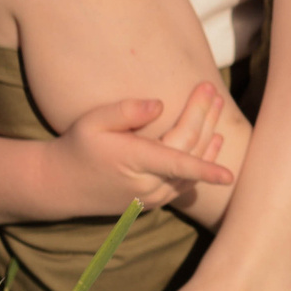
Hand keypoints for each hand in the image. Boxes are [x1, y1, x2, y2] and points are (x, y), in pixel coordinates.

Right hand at [43, 83, 235, 216]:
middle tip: (212, 90)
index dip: (205, 170)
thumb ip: (125, 111)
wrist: (61, 185)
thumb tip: (160, 104)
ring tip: (216, 103)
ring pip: (192, 167)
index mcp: (134, 163)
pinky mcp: (156, 200)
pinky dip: (203, 160)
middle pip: (189, 151)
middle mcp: (148, 185)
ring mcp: (154, 196)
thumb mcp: (92, 123)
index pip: (176, 164)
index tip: (229, 176)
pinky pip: (187, 180)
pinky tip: (215, 138)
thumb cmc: (77, 147)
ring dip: (209, 135)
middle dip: (205, 118)